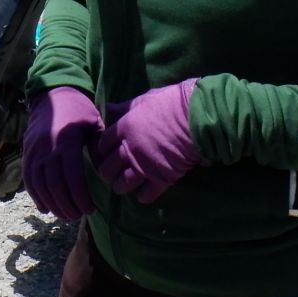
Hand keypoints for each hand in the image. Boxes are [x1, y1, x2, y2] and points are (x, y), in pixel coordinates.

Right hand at [22, 86, 103, 219]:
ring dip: (52, 204)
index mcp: (67, 140)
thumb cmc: (80, 111)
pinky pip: (28, 178)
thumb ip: (99, 148)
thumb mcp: (96, 124)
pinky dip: (35, 195)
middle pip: (54, 184)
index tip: (90, 209)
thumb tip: (105, 173)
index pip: (72, 176)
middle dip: (66, 205)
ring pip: (39, 184)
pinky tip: (45, 207)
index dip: (80, 196)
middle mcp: (47, 147)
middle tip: (78, 216)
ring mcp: (34, 150)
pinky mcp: (26, 152)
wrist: (53, 94)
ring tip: (65, 215)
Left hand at [94, 79, 198, 202]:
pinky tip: (142, 196)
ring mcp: (145, 165)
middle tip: (110, 173)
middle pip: (108, 167)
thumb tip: (108, 107)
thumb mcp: (145, 99)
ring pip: (123, 183)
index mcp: (124, 127)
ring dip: (120, 186)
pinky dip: (143, 196)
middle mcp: (130, 149)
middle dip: (107, 172)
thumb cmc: (171, 102)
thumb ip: (125, 107)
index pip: (103, 143)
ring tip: (122, 187)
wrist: (195, 116)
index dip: (102, 149)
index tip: (105, 152)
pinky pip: (147, 193)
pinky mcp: (162, 177)